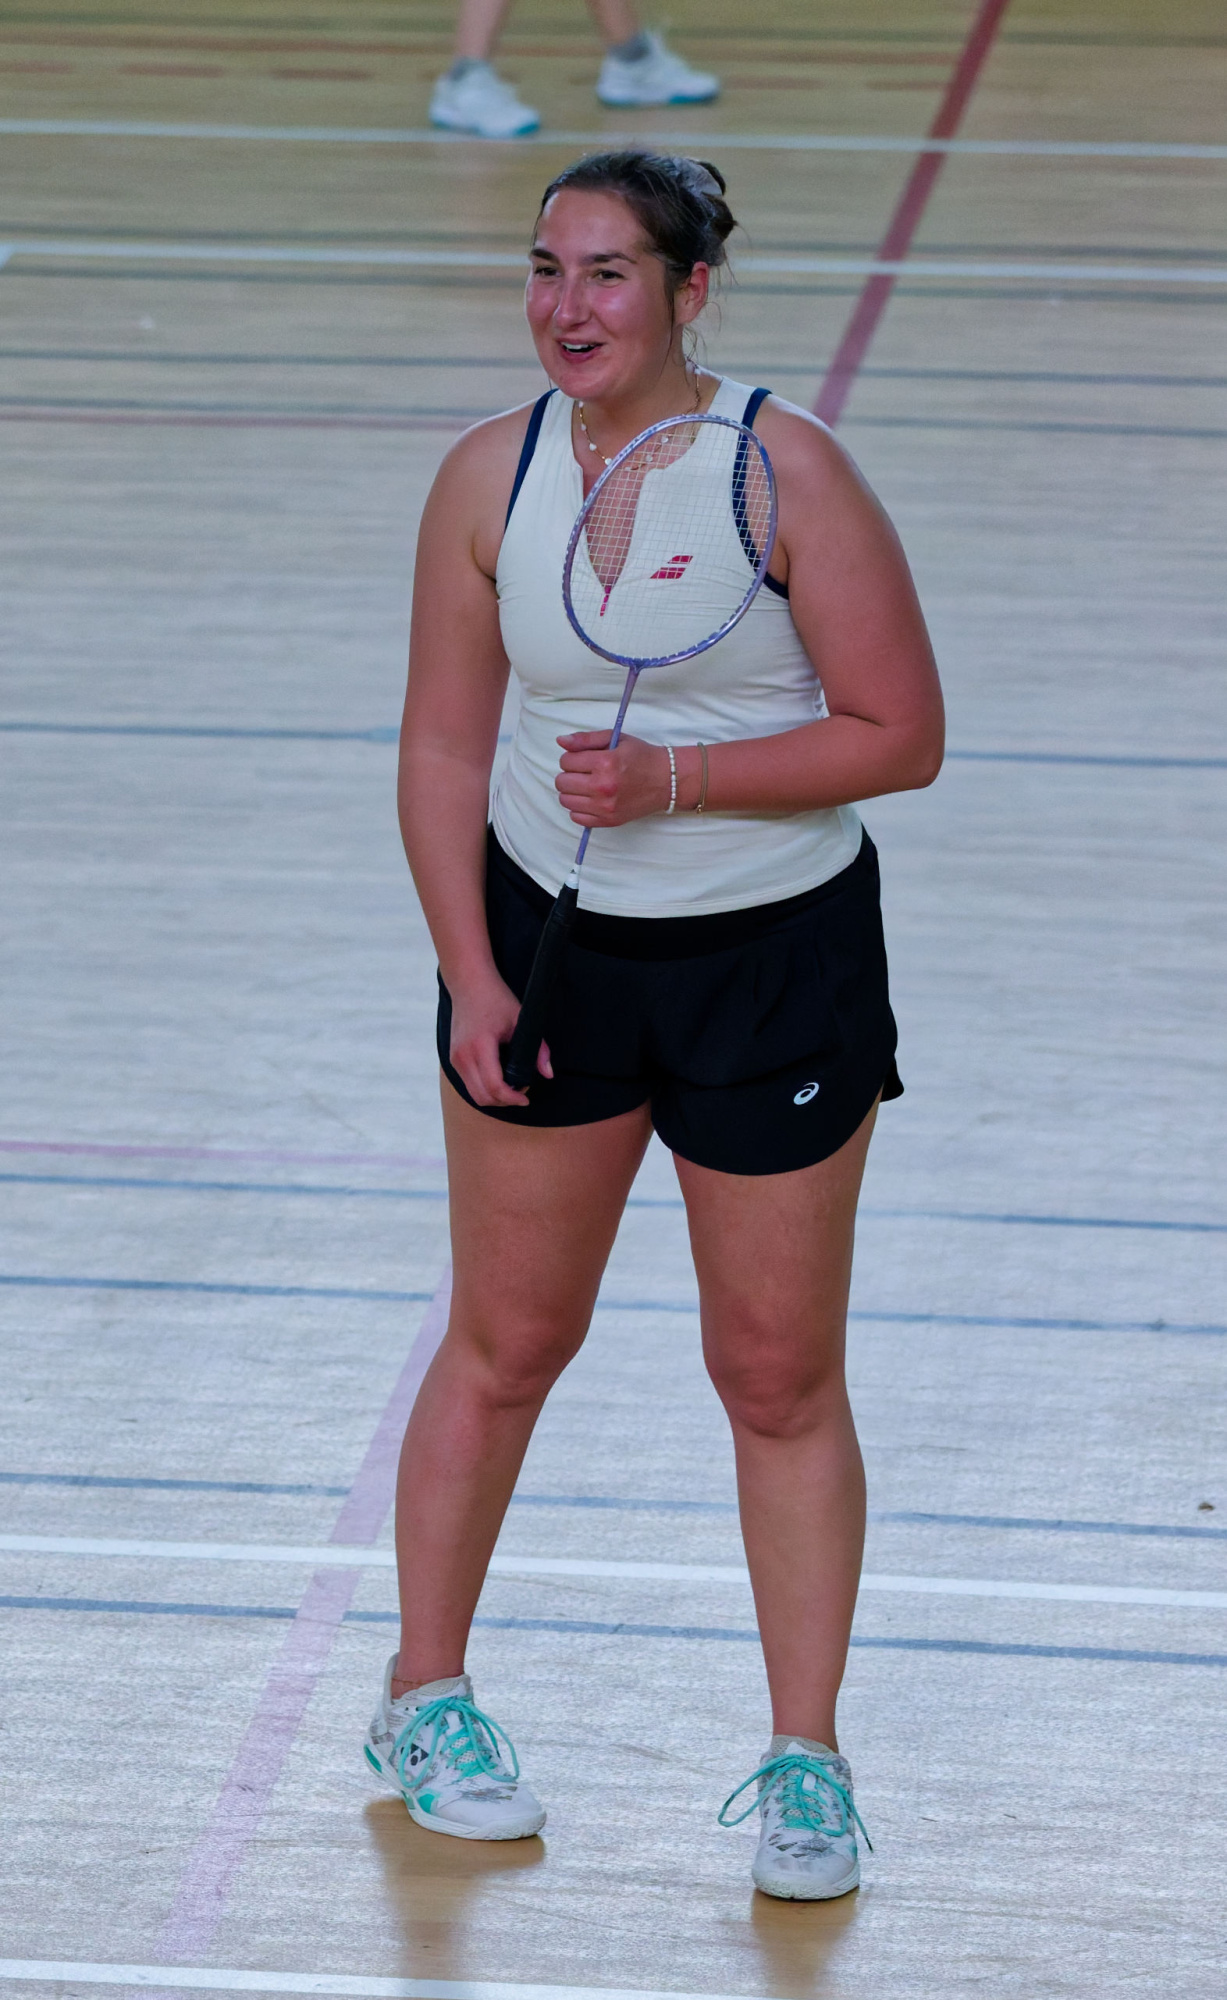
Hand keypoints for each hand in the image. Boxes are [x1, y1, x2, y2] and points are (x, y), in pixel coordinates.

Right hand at [448, 969, 551, 1108]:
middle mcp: (463, 1056)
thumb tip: (548, 1074)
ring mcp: (455, 1058)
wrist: (469, 984)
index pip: (494, 1086)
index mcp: (480, 1046)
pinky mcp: (453, 1058)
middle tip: (521, 1092)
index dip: (512, 1098)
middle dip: (504, 1101)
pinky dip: (484, 1088)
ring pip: (474, 1094)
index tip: (526, 1098)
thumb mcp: (521, 1020)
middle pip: (483, 1097)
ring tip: (511, 1087)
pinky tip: (498, 1078)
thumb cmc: (495, 999)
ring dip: (494, 1097)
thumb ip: (538, 1050)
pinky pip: (468, 1084)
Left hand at [555, 731, 670, 826]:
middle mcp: (603, 787)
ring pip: (566, 800)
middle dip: (569, 774)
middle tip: (584, 772)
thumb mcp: (616, 739)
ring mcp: (605, 807)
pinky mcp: (608, 820)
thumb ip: (586, 739)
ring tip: (586, 785)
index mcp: (605, 763)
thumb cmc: (641, 757)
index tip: (583, 759)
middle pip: (562, 782)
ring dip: (571, 791)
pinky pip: (576, 817)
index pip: (566, 761)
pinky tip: (590, 800)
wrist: (666, 780)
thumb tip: (560, 741)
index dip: (571, 758)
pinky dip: (579, 808)